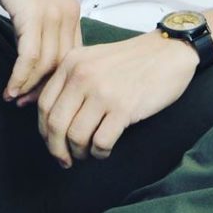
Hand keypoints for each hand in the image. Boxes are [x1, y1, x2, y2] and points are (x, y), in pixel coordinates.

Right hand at [0, 0, 80, 102]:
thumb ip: (41, 22)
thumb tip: (33, 50)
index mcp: (72, 11)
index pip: (72, 56)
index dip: (58, 79)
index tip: (42, 93)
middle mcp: (67, 14)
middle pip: (62, 65)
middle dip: (45, 88)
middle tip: (27, 104)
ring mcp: (52, 15)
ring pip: (46, 64)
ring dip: (29, 86)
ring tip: (14, 98)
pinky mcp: (33, 15)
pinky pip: (29, 56)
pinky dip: (20, 76)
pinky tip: (10, 87)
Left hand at [37, 32, 198, 166]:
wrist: (168, 52)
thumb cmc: (131, 61)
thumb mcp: (92, 59)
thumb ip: (70, 80)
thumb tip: (49, 116)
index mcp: (71, 62)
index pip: (44, 104)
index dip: (44, 130)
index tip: (52, 143)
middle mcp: (82, 75)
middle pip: (55, 124)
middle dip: (57, 149)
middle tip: (65, 160)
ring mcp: (102, 92)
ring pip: (76, 137)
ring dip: (80, 153)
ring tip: (88, 153)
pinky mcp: (123, 107)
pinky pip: (101, 142)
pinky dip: (100, 153)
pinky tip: (105, 149)